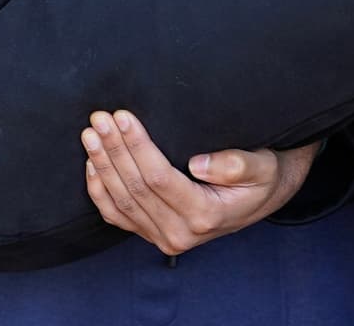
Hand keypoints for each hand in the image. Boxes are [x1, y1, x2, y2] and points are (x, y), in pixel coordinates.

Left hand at [80, 111, 312, 255]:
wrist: (262, 198)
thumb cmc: (263, 176)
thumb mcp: (263, 166)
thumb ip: (236, 165)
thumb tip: (199, 164)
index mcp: (205, 215)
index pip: (159, 178)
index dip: (136, 146)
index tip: (122, 116)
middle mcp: (180, 234)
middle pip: (135, 189)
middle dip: (113, 150)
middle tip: (99, 118)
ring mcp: (164, 238)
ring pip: (121, 202)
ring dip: (101, 166)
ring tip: (90, 134)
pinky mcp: (152, 235)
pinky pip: (117, 216)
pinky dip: (99, 191)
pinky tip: (92, 163)